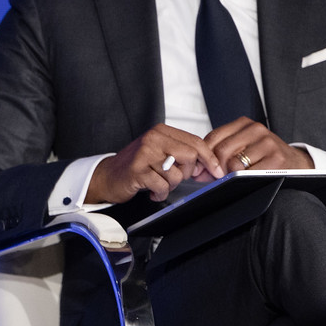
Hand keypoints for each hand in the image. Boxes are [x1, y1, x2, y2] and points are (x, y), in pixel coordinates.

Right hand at [88, 124, 223, 203]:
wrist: (107, 176)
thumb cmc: (137, 166)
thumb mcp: (160, 152)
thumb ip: (182, 153)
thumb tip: (207, 163)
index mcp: (161, 131)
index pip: (195, 141)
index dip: (209, 158)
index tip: (217, 171)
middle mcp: (153, 139)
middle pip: (189, 156)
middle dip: (186, 173)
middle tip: (173, 177)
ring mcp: (144, 154)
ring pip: (176, 174)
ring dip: (169, 185)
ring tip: (157, 183)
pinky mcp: (137, 170)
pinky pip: (162, 186)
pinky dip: (159, 193)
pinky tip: (151, 190)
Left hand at [205, 118, 313, 174]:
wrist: (295, 163)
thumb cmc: (264, 157)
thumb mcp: (243, 147)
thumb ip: (220, 154)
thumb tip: (198, 171)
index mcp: (244, 124)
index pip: (213, 138)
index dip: (205, 157)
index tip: (205, 169)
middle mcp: (256, 129)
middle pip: (221, 151)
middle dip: (216, 168)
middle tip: (219, 177)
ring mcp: (267, 142)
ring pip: (234, 163)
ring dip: (230, 175)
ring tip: (235, 178)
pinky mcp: (276, 158)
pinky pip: (249, 173)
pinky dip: (243, 179)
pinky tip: (247, 179)